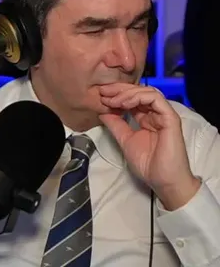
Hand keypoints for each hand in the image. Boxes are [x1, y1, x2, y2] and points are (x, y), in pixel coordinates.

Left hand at [97, 83, 200, 208]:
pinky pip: (156, 99)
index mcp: (146, 118)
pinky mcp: (171, 119)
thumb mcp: (125, 140)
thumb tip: (102, 111)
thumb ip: (115, 124)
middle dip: (119, 89)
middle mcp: (156, 114)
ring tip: (112, 100)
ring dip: (127, 93)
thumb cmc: (148, 164)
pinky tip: (124, 104)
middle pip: (139, 91)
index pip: (132, 98)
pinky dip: (138, 97)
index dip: (116, 94)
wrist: (164, 181)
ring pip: (147, 92)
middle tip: (102, 91)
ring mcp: (164, 116)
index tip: (100, 96)